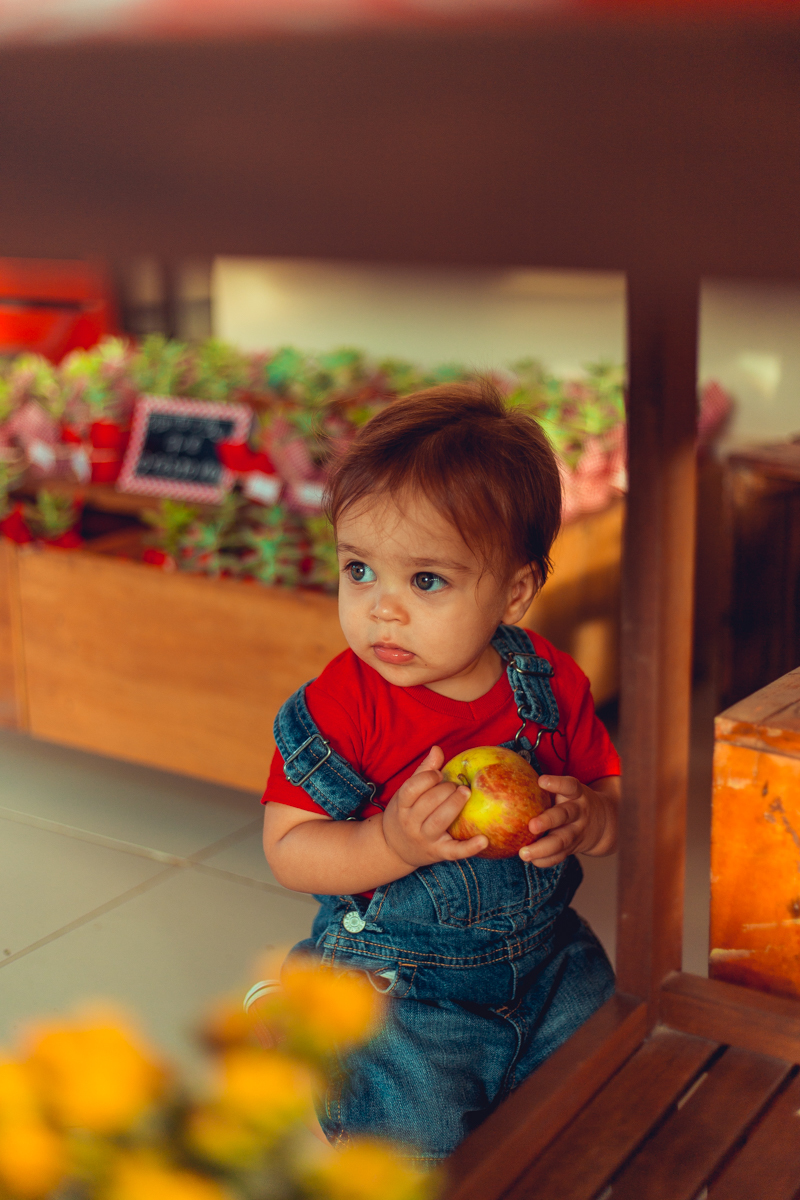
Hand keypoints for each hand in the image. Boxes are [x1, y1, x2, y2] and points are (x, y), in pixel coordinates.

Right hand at [382, 746, 487, 867]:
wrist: (394, 849)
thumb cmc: (405, 814)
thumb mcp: (407, 794)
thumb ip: (423, 772)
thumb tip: (437, 749)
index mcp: (402, 805)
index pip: (411, 789)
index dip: (427, 778)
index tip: (440, 774)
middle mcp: (411, 823)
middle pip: (428, 804)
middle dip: (445, 790)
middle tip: (458, 785)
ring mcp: (424, 839)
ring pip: (439, 822)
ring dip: (454, 805)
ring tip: (466, 792)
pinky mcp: (438, 853)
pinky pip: (454, 851)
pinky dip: (469, 847)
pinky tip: (484, 840)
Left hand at [519, 775, 618, 866]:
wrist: (604, 822)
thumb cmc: (572, 801)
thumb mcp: (568, 790)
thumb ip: (548, 788)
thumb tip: (510, 779)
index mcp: (576, 794)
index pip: (569, 785)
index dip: (557, 783)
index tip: (541, 781)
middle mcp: (578, 812)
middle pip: (564, 815)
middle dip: (548, 821)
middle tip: (531, 826)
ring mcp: (577, 831)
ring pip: (562, 840)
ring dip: (543, 848)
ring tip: (524, 853)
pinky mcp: (574, 847)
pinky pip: (560, 856)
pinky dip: (546, 860)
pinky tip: (532, 860)